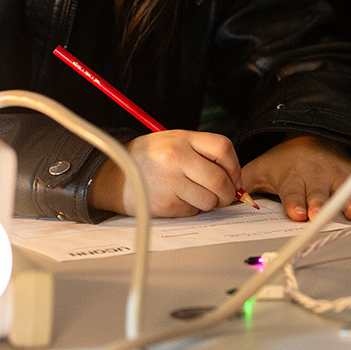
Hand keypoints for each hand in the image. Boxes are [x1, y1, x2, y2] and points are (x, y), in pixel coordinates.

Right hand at [89, 130, 241, 217]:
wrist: (116, 175)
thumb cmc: (150, 158)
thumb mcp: (174, 141)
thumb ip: (202, 152)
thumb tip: (234, 177)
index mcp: (182, 139)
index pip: (223, 148)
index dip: (234, 166)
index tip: (234, 177)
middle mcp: (176, 158)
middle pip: (220, 179)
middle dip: (228, 193)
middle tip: (225, 196)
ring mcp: (170, 182)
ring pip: (209, 200)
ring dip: (210, 203)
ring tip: (196, 196)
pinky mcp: (165, 203)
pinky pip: (193, 211)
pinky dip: (192, 209)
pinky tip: (178, 199)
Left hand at [242, 135, 350, 222]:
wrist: (310, 137)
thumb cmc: (283, 162)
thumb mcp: (260, 170)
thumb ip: (243, 186)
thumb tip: (224, 200)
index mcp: (292, 179)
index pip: (292, 192)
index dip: (294, 202)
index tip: (296, 212)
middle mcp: (315, 178)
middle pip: (318, 194)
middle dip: (319, 205)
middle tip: (320, 215)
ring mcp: (336, 177)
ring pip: (343, 191)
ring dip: (349, 202)